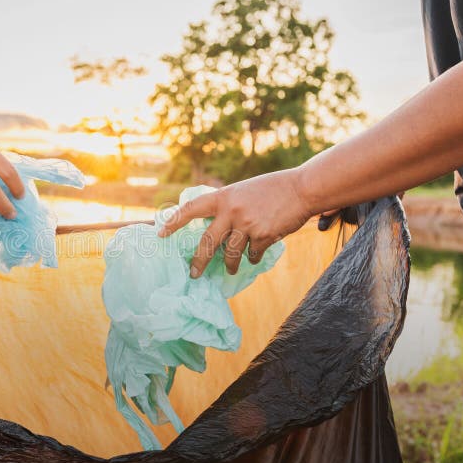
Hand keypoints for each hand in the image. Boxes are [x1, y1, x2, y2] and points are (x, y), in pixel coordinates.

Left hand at [158, 169, 312, 277]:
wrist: (302, 189)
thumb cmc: (272, 189)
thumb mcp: (243, 190)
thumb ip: (228, 206)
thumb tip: (215, 227)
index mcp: (223, 197)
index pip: (191, 209)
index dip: (174, 222)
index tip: (161, 234)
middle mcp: (232, 211)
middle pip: (208, 242)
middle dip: (198, 261)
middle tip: (193, 274)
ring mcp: (247, 224)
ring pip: (230, 253)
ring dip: (229, 264)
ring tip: (230, 268)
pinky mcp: (263, 236)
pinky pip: (252, 254)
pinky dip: (252, 258)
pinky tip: (254, 258)